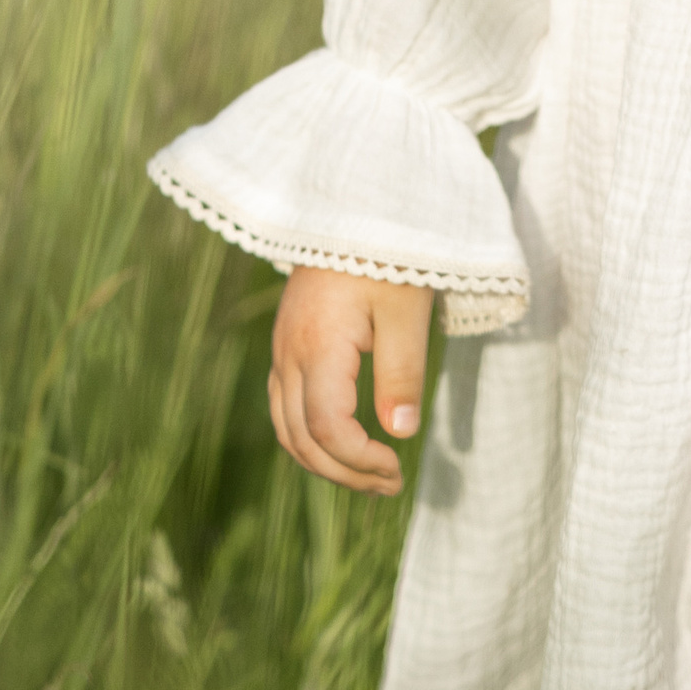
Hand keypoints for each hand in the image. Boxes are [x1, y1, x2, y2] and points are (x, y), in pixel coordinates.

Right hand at [269, 268, 433, 495]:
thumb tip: (399, 433)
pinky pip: (285, 404)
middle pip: (301, 438)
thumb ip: (402, 373)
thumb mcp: (407, 311)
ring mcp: (283, 348)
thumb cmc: (388, 254)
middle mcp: (290, 353)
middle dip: (344, 472)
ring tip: (368, 475)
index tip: (398, 469)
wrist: (355, 204)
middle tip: (390, 485)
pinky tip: (343, 441)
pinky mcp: (288, 342)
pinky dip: (310, 435)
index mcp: (318, 347)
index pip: (328, 429)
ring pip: (286, 426)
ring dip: (324, 460)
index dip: (360, 461)